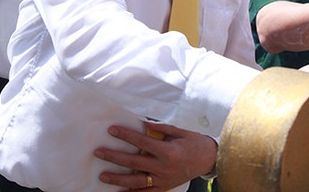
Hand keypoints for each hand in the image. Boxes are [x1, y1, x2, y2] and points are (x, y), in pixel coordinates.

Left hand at [95, 122, 216, 189]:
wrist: (209, 159)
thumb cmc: (193, 143)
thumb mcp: (178, 131)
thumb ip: (160, 129)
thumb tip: (142, 124)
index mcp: (167, 151)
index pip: (141, 142)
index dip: (125, 135)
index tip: (112, 130)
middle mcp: (163, 167)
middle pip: (134, 163)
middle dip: (114, 157)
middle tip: (99, 152)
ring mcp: (163, 180)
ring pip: (136, 181)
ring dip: (118, 178)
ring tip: (103, 175)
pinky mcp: (164, 187)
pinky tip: (119, 191)